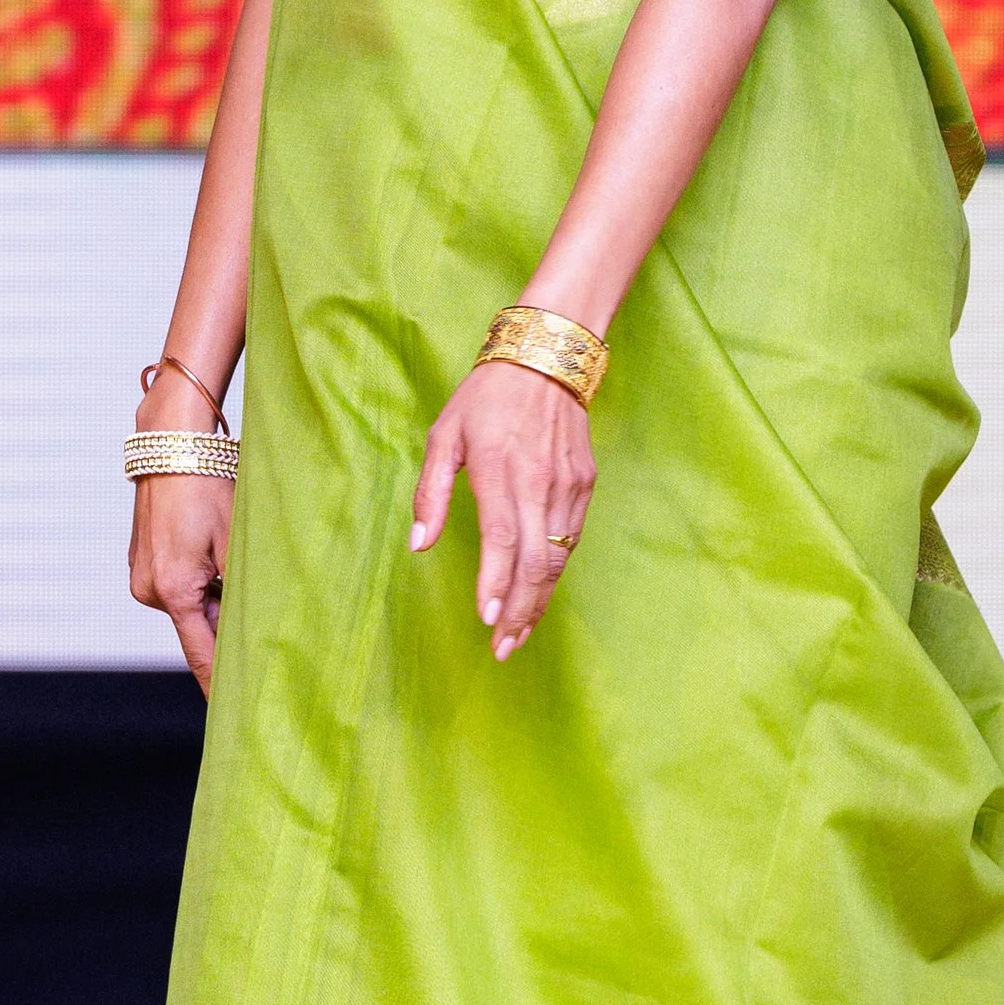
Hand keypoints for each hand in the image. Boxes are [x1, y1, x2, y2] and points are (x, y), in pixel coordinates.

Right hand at [129, 364, 232, 694]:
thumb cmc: (210, 484)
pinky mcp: (142, 563)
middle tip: (269, 628)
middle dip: (231, 627)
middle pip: (200, 629)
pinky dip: (201, 581)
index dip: (223, 687)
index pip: (203, 657)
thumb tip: (261, 632)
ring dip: (217, 598)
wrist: (172, 441)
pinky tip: (216, 553)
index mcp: (174, 591)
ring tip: (237, 563)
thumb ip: (245, 593)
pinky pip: (179, 587)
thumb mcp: (239, 540)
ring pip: (191, 606)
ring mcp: (142, 577)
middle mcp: (149, 591)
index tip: (240, 716)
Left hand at [411, 362, 594, 661]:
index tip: (486, 621)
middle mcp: (539, 483)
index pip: (503, 540)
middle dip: (520, 611)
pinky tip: (539, 592)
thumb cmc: (487, 395)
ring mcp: (567, 486)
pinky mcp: (584, 484)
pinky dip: (556, 572)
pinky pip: (571, 539)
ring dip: (539, 600)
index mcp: (499, 470)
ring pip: (558, 558)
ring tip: (520, 632)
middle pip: (535, 562)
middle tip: (503, 647)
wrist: (549, 357)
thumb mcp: (444, 434)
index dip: (495, 584)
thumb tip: (419, 543)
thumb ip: (431, 492)